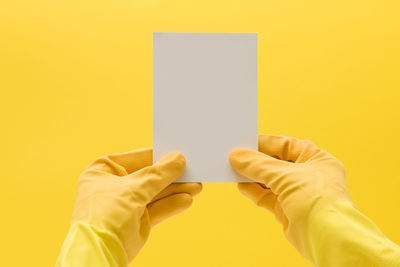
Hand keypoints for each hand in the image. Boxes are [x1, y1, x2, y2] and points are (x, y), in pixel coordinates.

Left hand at [71, 148, 201, 261]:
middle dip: (172, 176)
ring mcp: (126, 204)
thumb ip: (159, 174)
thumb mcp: (135, 188)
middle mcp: (115, 185)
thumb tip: (178, 159)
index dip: (160, 156)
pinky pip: (157, 209)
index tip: (180, 153)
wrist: (98, 252)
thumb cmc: (105, 214)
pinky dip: (171, 205)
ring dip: (176, 190)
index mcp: (104, 169)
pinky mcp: (136, 220)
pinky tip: (187, 200)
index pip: (138, 158)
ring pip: (156, 193)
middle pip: (149, 176)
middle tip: (194, 170)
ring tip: (197, 186)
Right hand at [229, 134, 351, 257]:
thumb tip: (237, 156)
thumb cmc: (318, 201)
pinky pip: (267, 197)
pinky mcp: (288, 210)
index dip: (264, 143)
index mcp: (317, 159)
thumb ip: (258, 164)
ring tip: (233, 170)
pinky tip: (241, 185)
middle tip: (234, 156)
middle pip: (276, 163)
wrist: (328, 239)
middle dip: (256, 161)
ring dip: (252, 176)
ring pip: (269, 180)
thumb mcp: (284, 175)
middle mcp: (309, 175)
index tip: (243, 142)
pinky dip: (254, 191)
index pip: (286, 145)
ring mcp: (298, 194)